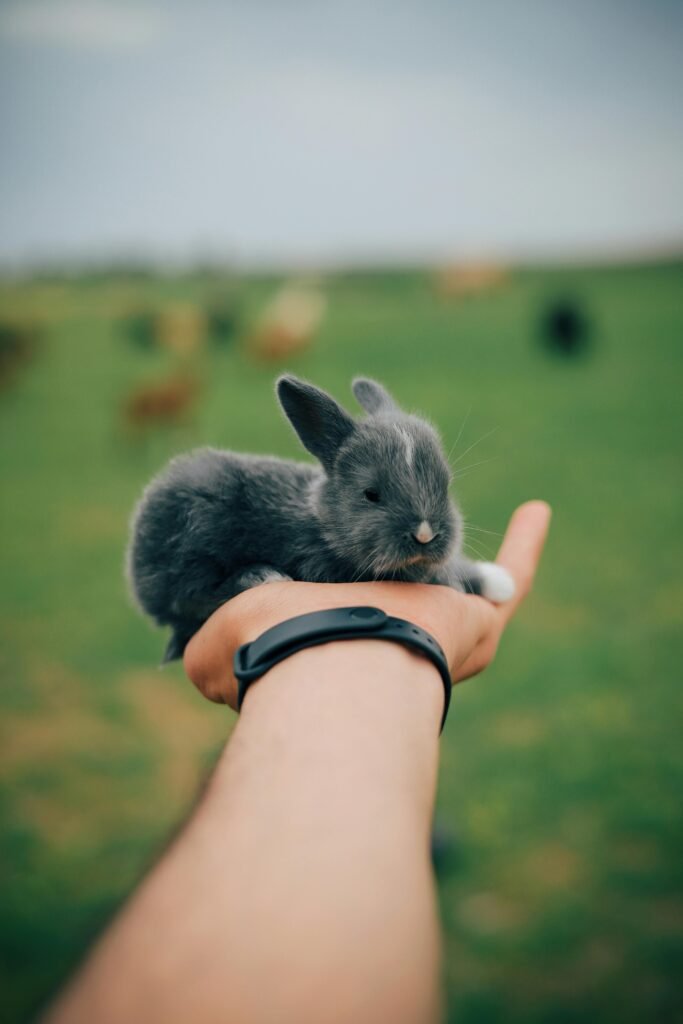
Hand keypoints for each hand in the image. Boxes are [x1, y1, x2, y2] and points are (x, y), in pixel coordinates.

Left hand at [184, 501, 550, 707]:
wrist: (328, 668)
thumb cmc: (275, 655)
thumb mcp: (224, 642)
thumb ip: (211, 651)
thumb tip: (193, 667)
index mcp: (337, 649)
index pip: (348, 620)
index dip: (346, 596)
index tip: (340, 579)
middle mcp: (393, 649)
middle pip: (412, 607)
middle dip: (416, 578)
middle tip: (415, 544)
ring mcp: (441, 640)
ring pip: (470, 595)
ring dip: (478, 562)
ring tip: (486, 525)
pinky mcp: (479, 624)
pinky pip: (512, 581)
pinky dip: (526, 547)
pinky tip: (538, 510)